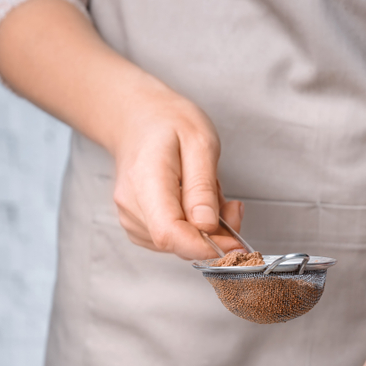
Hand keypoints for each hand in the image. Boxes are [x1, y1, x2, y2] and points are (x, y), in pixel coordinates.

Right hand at [110, 84, 243, 258]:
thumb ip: (202, 187)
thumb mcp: (200, 142)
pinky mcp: (137, 226)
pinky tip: (194, 203)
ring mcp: (131, 217)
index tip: (234, 245)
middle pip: (177, 242)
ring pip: (179, 244)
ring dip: (205, 229)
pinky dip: (193, 229)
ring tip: (206, 192)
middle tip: (231, 205)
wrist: (139, 119)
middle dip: (214, 234)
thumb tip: (206, 226)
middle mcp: (132, 205)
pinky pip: (174, 240)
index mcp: (146, 180)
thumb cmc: (169, 124)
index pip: (169, 233)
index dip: (204, 247)